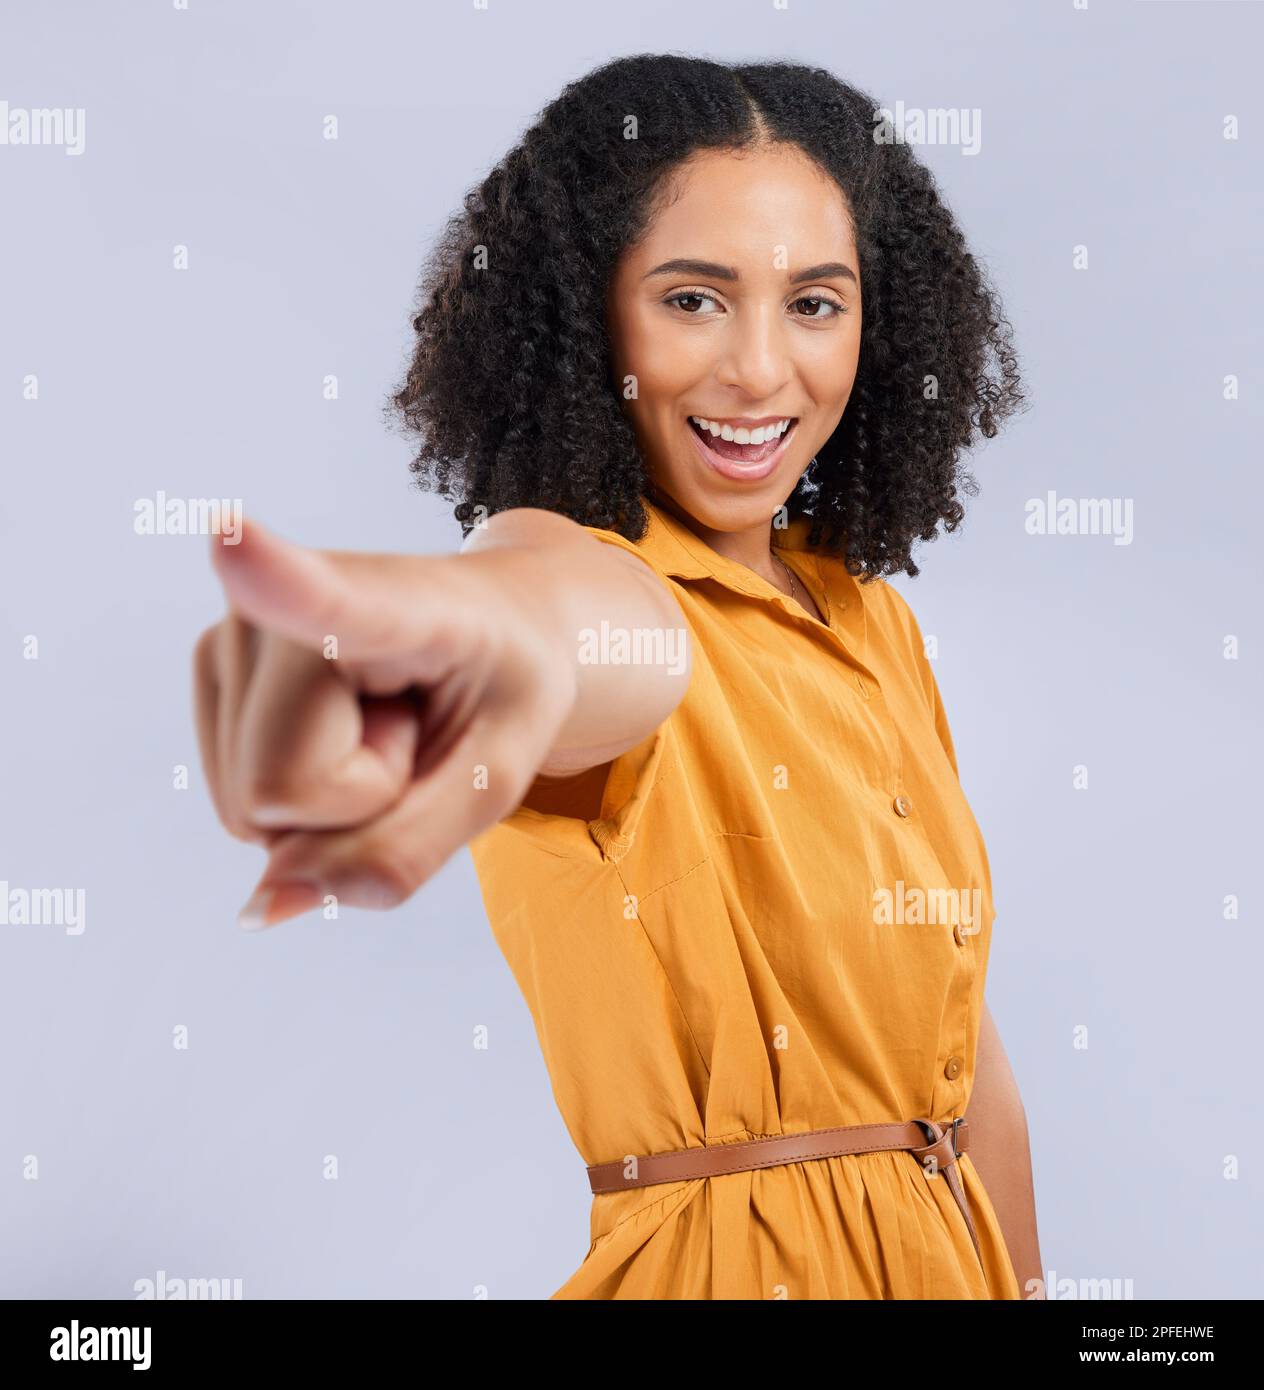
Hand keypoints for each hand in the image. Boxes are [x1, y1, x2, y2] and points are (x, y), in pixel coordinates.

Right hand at [193, 520, 577, 929]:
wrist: (493, 628)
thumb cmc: (503, 690)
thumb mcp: (495, 780)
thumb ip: (401, 849)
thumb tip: (263, 905)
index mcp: (396, 604)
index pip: (327, 597)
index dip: (273, 577)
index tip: (231, 536)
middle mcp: (287, 604)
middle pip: (280, 797)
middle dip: (357, 805)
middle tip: (410, 732)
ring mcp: (233, 631)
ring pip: (252, 810)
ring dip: (331, 801)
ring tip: (382, 721)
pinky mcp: (209, 665)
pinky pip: (241, 805)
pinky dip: (302, 798)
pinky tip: (341, 727)